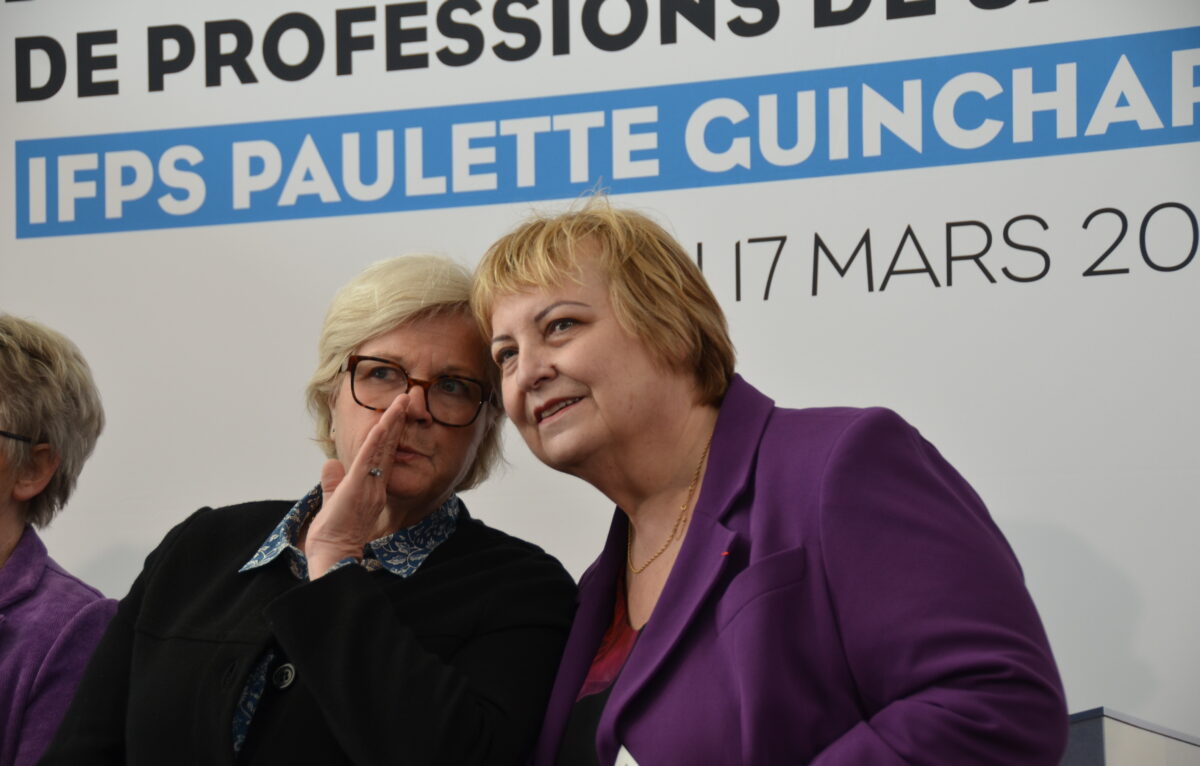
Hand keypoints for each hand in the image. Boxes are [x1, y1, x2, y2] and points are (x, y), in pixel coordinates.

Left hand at [304, 392, 412, 579]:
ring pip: (383, 448)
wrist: (333, 554)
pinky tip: (383, 424)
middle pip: (389, 446)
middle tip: (405, 400)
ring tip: (401, 402)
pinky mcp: (359, 486)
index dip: (389, 433)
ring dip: (391, 423)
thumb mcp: (332, 501)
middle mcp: (376, 484)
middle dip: (396, 421)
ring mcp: (369, 484)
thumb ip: (333, 482)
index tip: (394, 414)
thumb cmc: (333, 535)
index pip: (382, 454)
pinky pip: (370, 459)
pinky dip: (377, 440)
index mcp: (371, 486)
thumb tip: (329, 464)